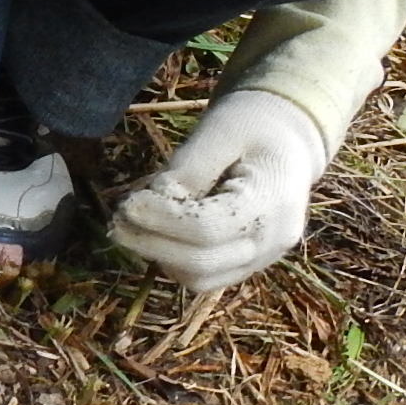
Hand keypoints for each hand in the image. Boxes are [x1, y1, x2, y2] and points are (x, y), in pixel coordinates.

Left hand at [109, 89, 328, 291]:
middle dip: (152, 243)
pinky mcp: (249, 264)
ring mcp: (264, 258)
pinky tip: (158, 232)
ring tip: (135, 225)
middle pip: (202, 263)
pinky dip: (175, 259)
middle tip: (117, 220)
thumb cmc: (253, 125)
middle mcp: (274, 240)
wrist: (288, 140)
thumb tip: (149, 204)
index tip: (127, 203)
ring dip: (160, 255)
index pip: (207, 228)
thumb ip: (187, 170)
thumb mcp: (219, 132)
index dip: (161, 220)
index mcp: (273, 201)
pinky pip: (206, 277)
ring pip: (201, 279)